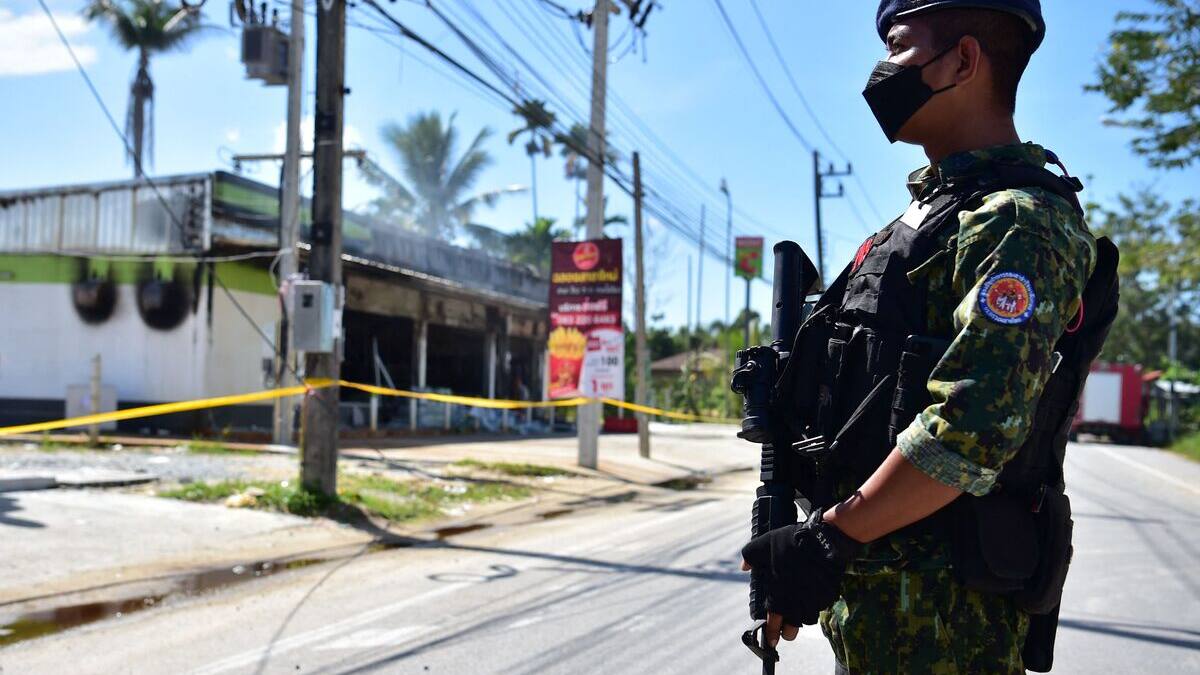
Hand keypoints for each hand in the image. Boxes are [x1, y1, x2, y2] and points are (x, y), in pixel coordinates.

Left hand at [740, 509, 861, 645]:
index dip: (771, 633)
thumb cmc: (790, 543)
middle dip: (787, 633)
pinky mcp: (828, 595)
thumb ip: (750, 556)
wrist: (823, 540)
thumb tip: (744, 567)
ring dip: (801, 620)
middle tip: (785, 633)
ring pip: (807, 619)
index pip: (773, 622)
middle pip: (792, 629)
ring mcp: (814, 600)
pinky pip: (820, 606)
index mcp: (779, 594)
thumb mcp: (763, 544)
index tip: (770, 641)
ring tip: (797, 616)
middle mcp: (797, 602)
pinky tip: (811, 598)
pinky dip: (815, 606)